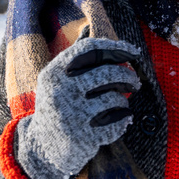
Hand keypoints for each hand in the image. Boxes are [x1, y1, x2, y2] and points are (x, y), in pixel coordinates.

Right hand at [16, 36, 141, 178]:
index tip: (133, 51)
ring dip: (124, 100)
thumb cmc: (56, 107)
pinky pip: (116, 123)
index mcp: (54, 73)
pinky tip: (123, 120)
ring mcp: (71, 115)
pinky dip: (124, 120)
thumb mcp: (56, 81)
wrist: (42, 148)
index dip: (115, 47)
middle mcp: (61, 91)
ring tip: (122, 103)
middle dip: (128, 76)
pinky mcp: (83, 137)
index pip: (89, 49)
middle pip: (106, 73)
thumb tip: (93, 30)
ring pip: (114, 99)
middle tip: (136, 82)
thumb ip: (75, 60)